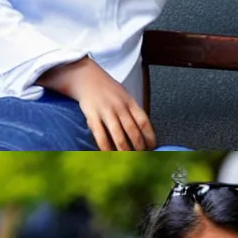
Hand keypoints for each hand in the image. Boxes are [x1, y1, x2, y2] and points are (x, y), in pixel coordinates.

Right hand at [38, 57, 155, 150]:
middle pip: (133, 132)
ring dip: (125, 151)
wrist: (85, 77)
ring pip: (119, 136)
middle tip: (141, 159)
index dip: (150, 137)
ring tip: (127, 160)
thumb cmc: (106, 88)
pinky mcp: (92, 116)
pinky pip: (100, 135)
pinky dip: (106, 148)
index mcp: (130, 102)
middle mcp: (120, 107)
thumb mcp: (124, 96)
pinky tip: (108, 155)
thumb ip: (132, 111)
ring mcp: (106, 111)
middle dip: (138, 148)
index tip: (152, 148)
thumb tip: (143, 131)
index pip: (144, 122)